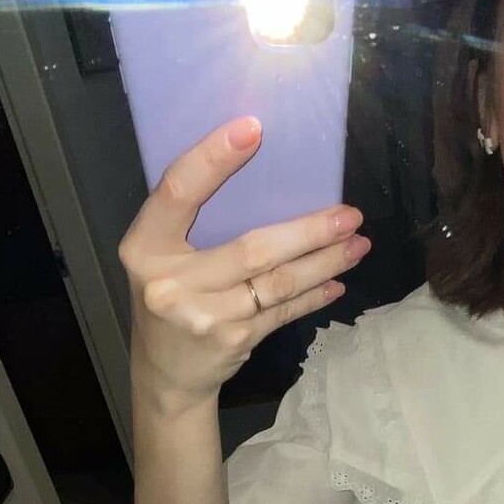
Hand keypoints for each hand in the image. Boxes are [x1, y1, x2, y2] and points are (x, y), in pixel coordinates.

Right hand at [117, 116, 370, 409]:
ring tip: (357, 243)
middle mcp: (171, 283)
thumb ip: (191, 220)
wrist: (165, 374)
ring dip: (324, 262)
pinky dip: (314, 295)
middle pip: (251, 248)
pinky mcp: (234, 340)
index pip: (177, 192)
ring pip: (278, 282)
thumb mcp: (160, 256)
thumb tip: (261, 170)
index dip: (212, 159)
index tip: (253, 129)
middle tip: (348, 214)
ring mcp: (205, 316)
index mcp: (145, 247)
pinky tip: (338, 281)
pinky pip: (285, 310)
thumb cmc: (170, 296)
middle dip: (308, 231)